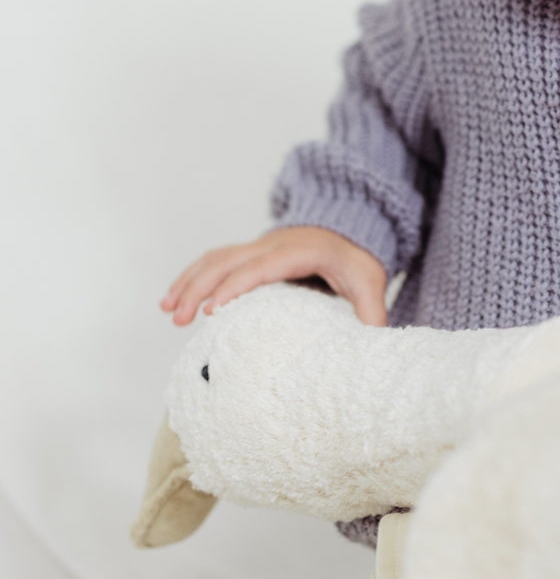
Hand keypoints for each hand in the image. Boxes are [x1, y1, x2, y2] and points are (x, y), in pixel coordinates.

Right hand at [161, 226, 387, 327]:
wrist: (350, 230)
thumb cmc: (356, 261)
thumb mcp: (370, 283)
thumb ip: (372, 314)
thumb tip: (374, 348)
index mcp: (300, 251)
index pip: (262, 267)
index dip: (236, 286)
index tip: (212, 309)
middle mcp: (272, 244)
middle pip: (228, 261)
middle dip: (200, 287)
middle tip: (180, 318)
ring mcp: (257, 246)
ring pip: (215, 258)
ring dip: (188, 281)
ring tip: (167, 310)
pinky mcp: (248, 253)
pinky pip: (214, 260)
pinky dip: (192, 276)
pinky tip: (174, 297)